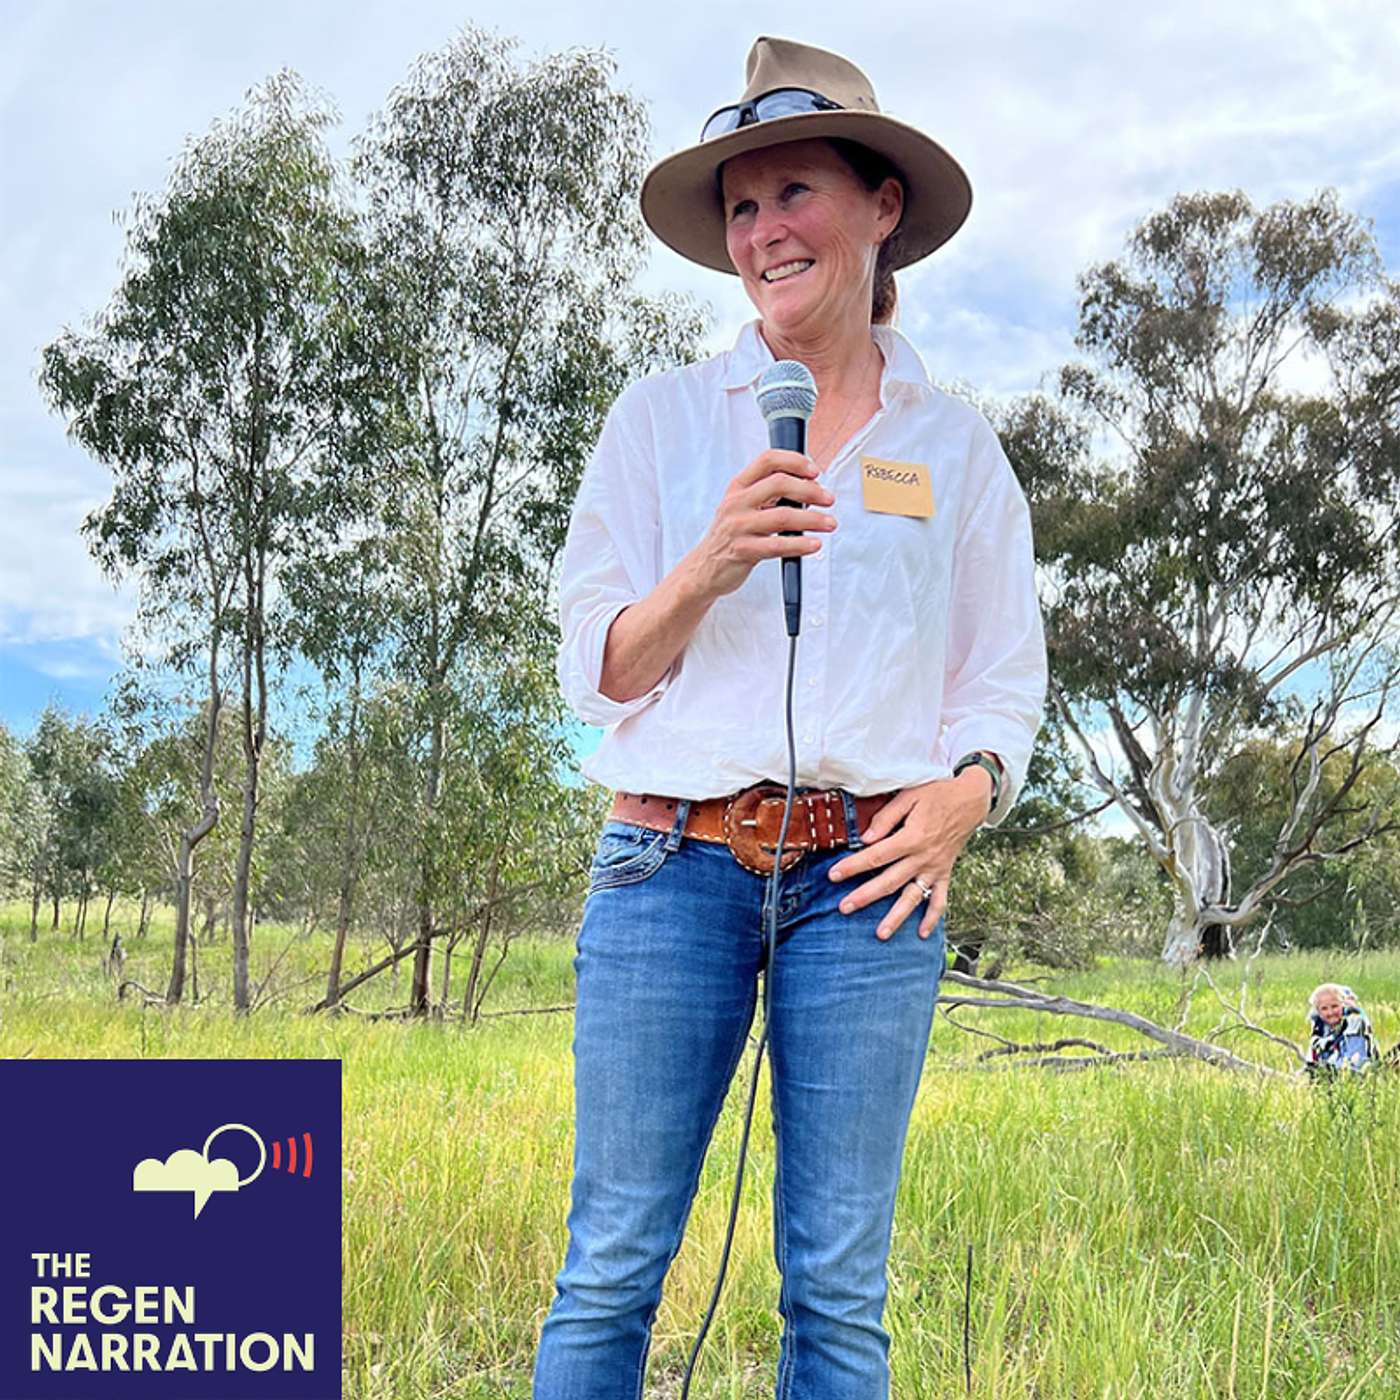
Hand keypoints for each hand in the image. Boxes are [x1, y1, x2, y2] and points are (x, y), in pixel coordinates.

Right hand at [689, 449, 836, 598]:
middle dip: (810, 490)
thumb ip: (769, 494)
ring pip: (783, 516)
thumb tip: (809, 487)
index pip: (768, 460)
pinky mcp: (743, 551)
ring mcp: (738, 527)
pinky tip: (814, 544)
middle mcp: (736, 503)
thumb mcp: (742, 507)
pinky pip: (777, 545)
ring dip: (813, 519)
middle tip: (828, 499)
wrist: (705, 568)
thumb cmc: (730, 536)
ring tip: (829, 523)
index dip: (795, 461)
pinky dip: (800, 544)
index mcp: (738, 487)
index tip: (815, 471)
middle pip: (779, 483)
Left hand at [826, 769, 993, 940]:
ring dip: (897, 917)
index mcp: (913, 837)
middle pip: (890, 881)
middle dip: (866, 896)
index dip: (853, 866)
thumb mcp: (910, 795)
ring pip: (914, 897)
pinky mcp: (945, 872)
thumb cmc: (938, 794)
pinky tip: (921, 933)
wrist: (971, 799)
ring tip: (881, 934)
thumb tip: (866, 837)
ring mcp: (935, 868)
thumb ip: (887, 817)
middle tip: (844, 908)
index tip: (834, 875)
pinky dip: (933, 918)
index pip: (877, 855)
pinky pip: (940, 899)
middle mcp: (924, 857)